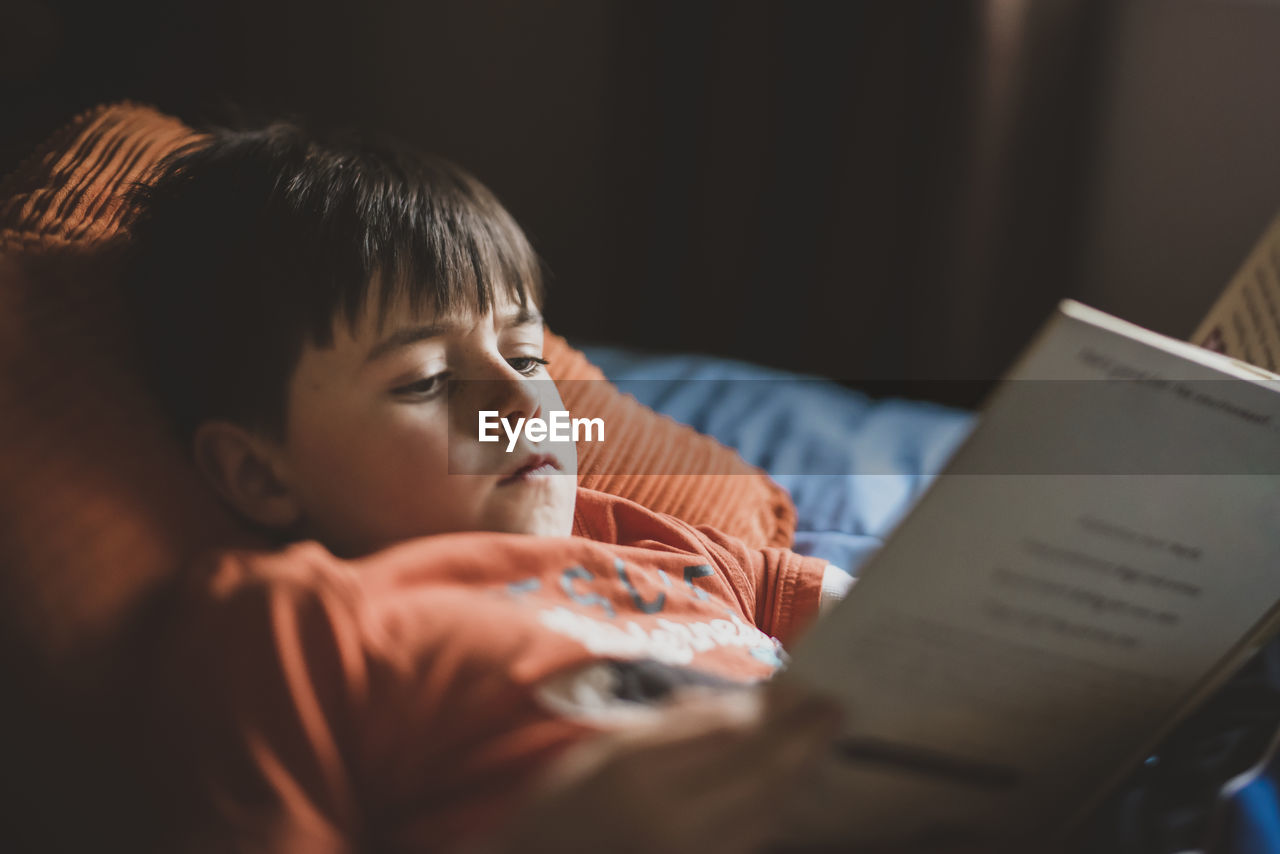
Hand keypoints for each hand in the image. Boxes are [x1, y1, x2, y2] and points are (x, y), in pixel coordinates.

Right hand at [470, 685, 843, 853]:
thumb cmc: (565, 809)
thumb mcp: (603, 752)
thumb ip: (670, 729)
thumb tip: (739, 706)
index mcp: (635, 771)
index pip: (728, 731)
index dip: (775, 708)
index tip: (806, 683)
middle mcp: (666, 817)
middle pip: (759, 770)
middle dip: (803, 737)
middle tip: (834, 707)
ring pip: (765, 808)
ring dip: (799, 771)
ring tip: (821, 739)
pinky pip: (753, 840)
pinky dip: (778, 807)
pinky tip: (790, 785)